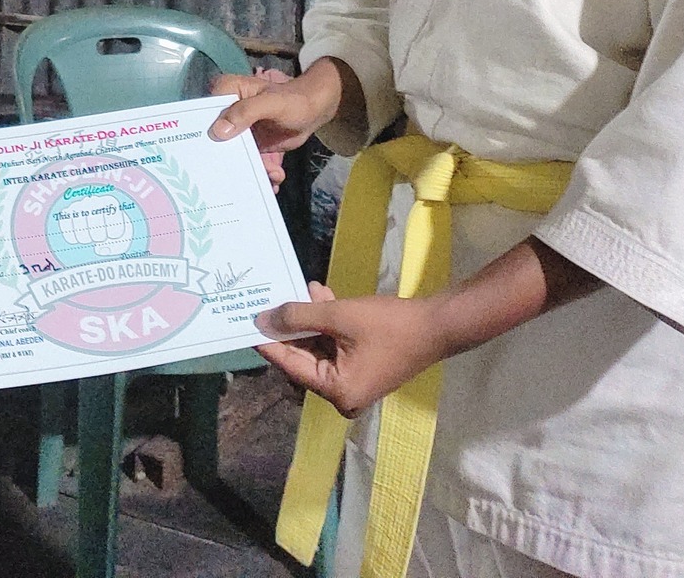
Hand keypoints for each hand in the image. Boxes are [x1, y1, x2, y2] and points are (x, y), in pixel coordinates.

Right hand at [209, 63, 338, 186]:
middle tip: (244, 177)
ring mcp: (236, 130)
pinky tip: (274, 178)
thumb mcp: (271, 103)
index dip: (202, 136)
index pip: (203, 114)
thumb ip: (246, 112)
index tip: (208, 158)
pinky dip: (261, 172)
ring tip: (272, 175)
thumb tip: (218, 132)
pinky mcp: (248, 144)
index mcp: (224, 92)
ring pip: (233, 155)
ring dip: (252, 170)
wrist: (314, 110)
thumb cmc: (293, 100)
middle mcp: (225, 111)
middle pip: (214, 140)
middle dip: (230, 162)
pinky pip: (247, 162)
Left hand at [253, 282, 446, 417]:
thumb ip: (299, 317)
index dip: (268, 341)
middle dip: (292, 325)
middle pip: (304, 356)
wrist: (438, 325)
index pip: (290, 365)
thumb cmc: (389, 325)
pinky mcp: (363, 367)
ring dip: (311, 318)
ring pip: (320, 347)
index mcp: (336, 392)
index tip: (245, 322)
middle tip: (271, 300)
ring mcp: (354, 382)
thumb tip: (265, 320)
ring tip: (303, 289)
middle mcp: (342, 395)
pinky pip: (336, 346)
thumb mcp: (340, 317)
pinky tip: (321, 294)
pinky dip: (328, 323)